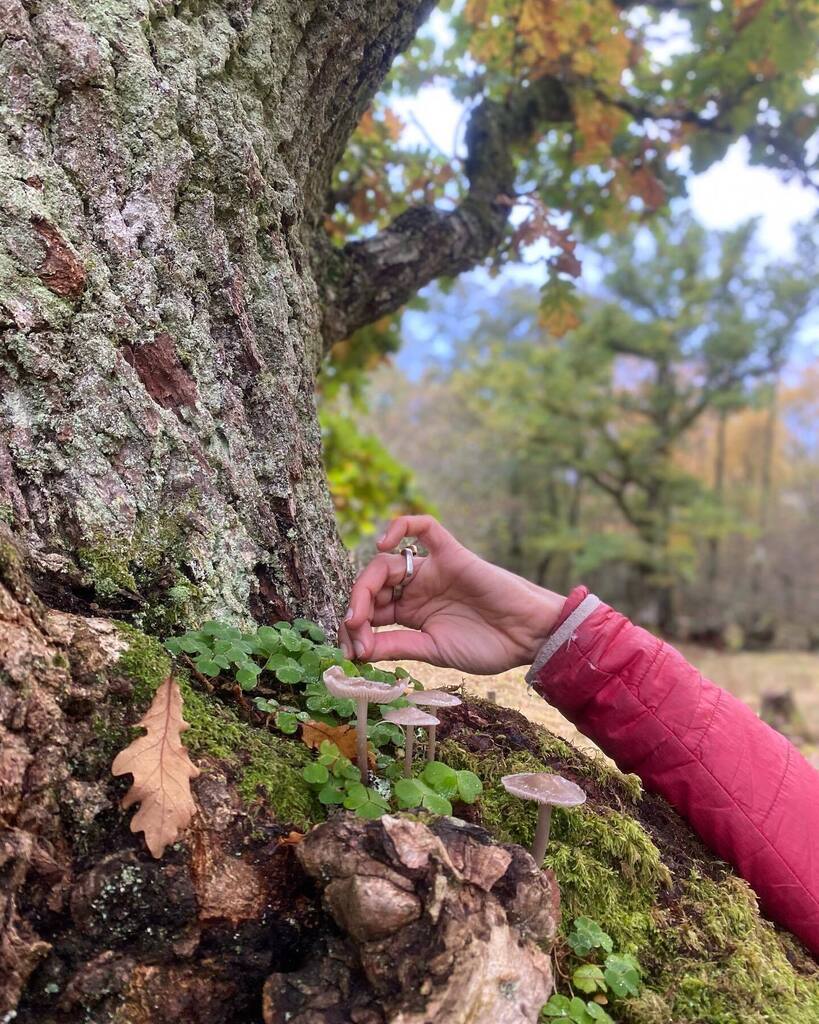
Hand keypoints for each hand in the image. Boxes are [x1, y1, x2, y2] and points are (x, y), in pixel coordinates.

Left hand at [339, 515, 565, 674]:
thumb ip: (396, 646)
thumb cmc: (486, 646)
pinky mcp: (451, 554)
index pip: (371, 611)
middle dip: (357, 606)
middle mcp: (416, 588)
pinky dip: (402, 525)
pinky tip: (383, 543)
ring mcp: (433, 569)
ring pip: (387, 561)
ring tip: (360, 611)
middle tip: (351, 630)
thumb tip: (356, 651)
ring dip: (366, 583)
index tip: (350, 650)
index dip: (355, 627)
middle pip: (373, 585)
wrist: (528, 637)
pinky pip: (425, 527)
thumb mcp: (432, 651)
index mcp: (411, 612)